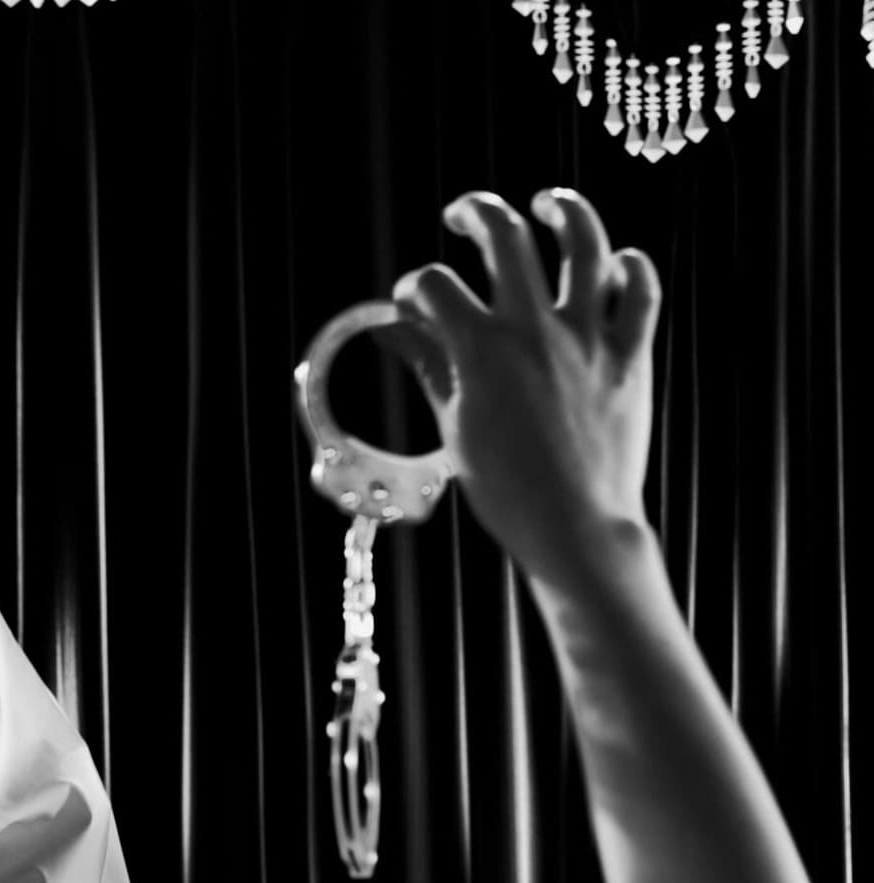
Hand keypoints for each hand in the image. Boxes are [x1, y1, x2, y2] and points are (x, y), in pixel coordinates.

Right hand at [389, 187, 660, 587]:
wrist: (575, 527)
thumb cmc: (506, 489)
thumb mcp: (452, 425)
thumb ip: (427, 365)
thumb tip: (392, 331)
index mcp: (482, 350)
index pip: (434, 284)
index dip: (414, 286)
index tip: (413, 302)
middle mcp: (535, 330)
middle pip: (504, 236)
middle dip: (476, 212)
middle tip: (463, 217)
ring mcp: (589, 339)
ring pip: (584, 243)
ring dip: (563, 211)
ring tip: (547, 204)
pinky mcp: (630, 356)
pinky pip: (641, 291)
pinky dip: (631, 267)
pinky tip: (616, 261)